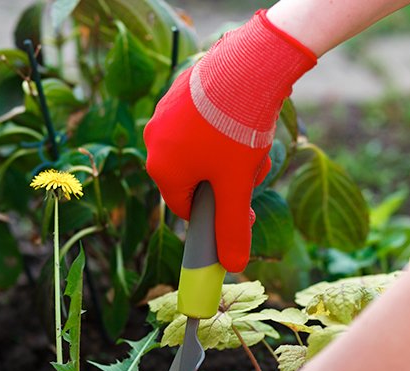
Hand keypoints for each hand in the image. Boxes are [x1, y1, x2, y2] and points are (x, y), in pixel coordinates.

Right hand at [143, 10, 315, 272]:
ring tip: (253, 139)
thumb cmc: (235, 129)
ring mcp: (167, 111)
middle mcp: (156, 140)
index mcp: (162, 169)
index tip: (243, 208)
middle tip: (253, 168)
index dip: (217, 213)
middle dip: (228, 179)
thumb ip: (232, 227)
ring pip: (202, 149)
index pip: (186, 207)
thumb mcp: (237, 185)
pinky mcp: (183, 89)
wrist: (248, 65)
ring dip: (231, 152)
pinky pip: (203, 120)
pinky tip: (247, 114)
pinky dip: (225, 124)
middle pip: (196, 177)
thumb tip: (232, 265)